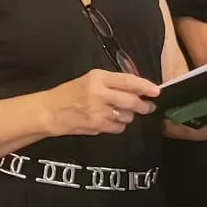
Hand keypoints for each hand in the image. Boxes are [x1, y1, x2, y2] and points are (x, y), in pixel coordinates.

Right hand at [40, 69, 159, 136]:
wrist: (50, 111)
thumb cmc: (70, 93)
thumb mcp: (89, 80)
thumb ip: (112, 83)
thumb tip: (137, 90)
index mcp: (98, 77)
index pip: (128, 81)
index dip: (145, 86)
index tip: (157, 91)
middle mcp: (99, 93)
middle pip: (131, 101)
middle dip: (143, 105)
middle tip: (148, 106)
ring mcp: (98, 112)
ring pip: (127, 116)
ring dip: (128, 116)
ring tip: (119, 112)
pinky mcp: (96, 126)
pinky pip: (118, 128)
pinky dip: (118, 126)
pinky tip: (110, 121)